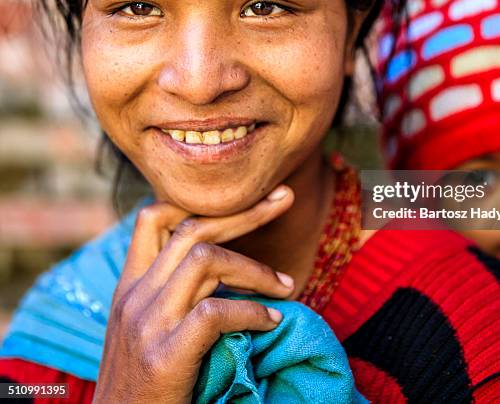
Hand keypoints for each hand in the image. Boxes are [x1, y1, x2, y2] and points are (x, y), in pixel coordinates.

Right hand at [93, 186, 294, 403]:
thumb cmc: (146, 384)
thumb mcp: (146, 328)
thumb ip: (172, 292)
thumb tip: (223, 265)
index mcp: (129, 286)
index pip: (153, 217)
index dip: (199, 204)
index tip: (241, 203)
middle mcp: (134, 297)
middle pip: (192, 229)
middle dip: (245, 213)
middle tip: (284, 200)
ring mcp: (147, 324)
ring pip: (205, 260)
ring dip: (255, 270)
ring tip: (285, 287)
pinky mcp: (164, 356)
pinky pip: (215, 311)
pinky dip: (252, 311)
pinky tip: (271, 322)